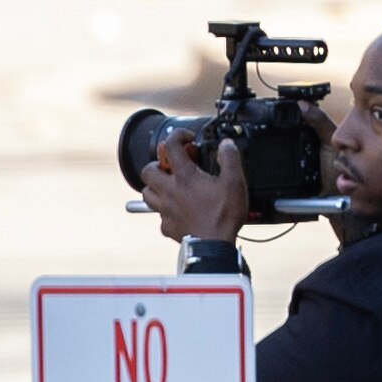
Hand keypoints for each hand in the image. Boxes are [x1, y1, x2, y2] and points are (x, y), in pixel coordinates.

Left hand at [142, 129, 248, 245]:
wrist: (213, 246)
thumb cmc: (223, 215)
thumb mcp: (235, 182)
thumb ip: (230, 159)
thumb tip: (226, 144)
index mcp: (184, 177)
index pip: (171, 146)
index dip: (178, 136)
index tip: (187, 139)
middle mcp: (169, 191)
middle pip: (148, 170)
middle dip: (158, 164)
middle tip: (172, 166)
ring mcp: (164, 210)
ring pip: (146, 192)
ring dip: (155, 186)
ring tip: (170, 186)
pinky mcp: (166, 226)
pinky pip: (158, 214)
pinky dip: (164, 209)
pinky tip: (177, 209)